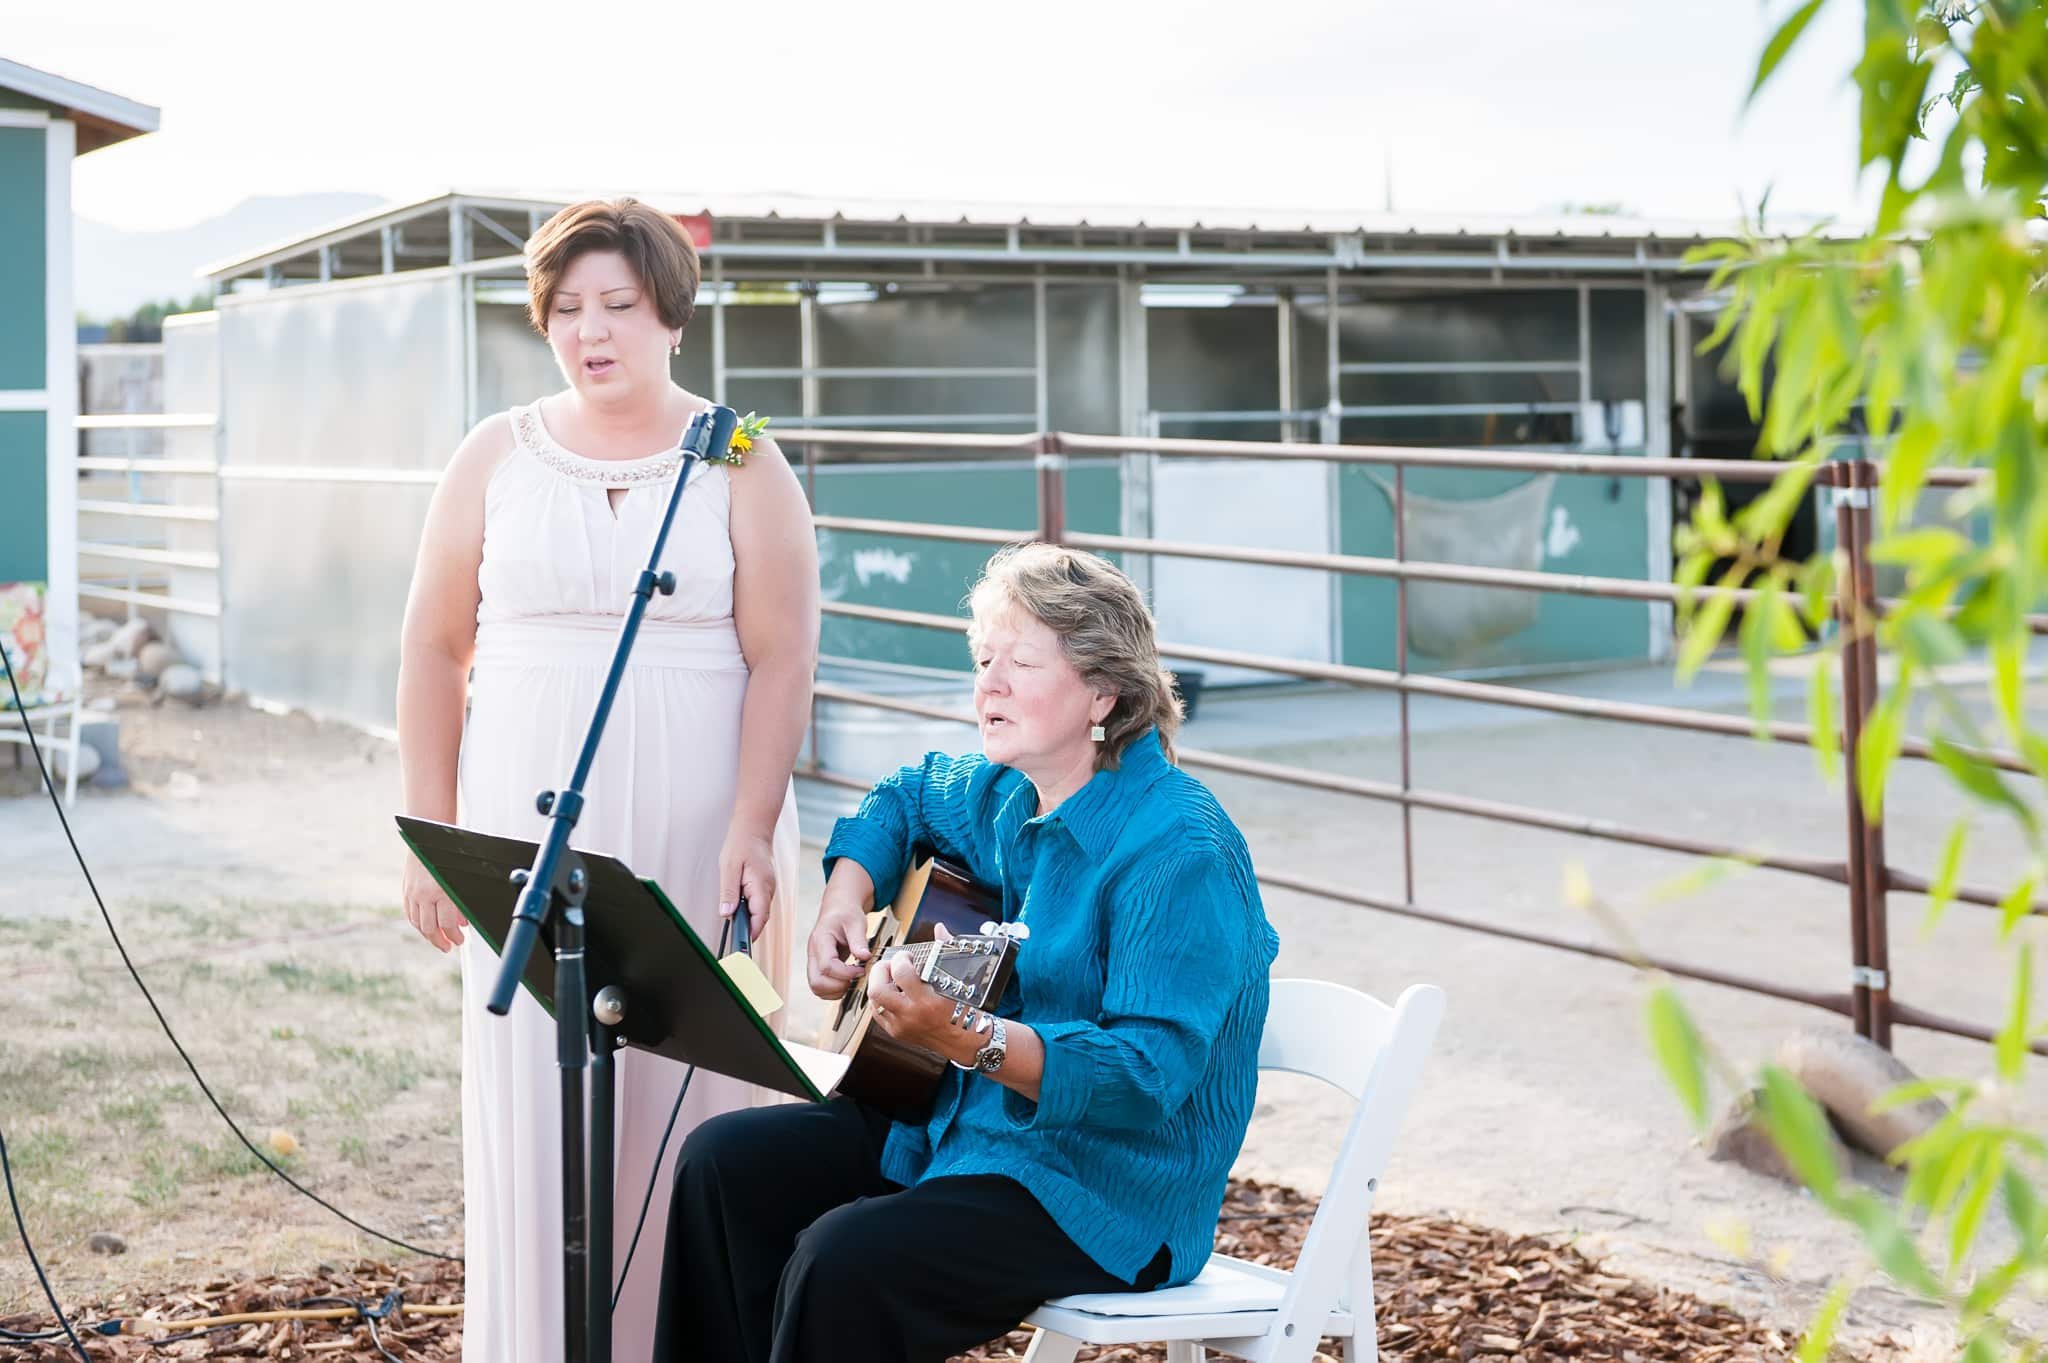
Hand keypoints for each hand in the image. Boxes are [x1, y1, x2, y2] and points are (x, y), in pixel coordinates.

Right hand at [401, 851, 464, 952]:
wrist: (426, 838)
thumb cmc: (448, 857)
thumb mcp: (461, 879)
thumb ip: (462, 903)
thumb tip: (463, 924)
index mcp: (442, 891)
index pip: (447, 924)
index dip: (454, 936)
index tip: (460, 941)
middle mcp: (424, 894)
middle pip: (430, 928)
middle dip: (441, 940)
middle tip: (449, 946)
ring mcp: (412, 893)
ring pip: (418, 924)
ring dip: (428, 935)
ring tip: (439, 940)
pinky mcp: (405, 891)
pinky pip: (410, 914)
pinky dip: (418, 924)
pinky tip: (426, 928)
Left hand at [717, 825, 776, 941]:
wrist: (754, 828)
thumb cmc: (741, 844)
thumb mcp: (728, 868)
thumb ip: (728, 892)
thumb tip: (726, 913)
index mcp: (761, 886)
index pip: (760, 917)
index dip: (751, 933)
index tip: (741, 944)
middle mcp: (768, 890)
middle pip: (760, 918)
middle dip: (748, 928)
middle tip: (733, 938)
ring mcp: (768, 888)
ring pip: (759, 911)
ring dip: (748, 918)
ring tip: (733, 921)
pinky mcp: (764, 886)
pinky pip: (758, 903)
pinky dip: (749, 909)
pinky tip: (738, 907)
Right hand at [806, 901, 872, 1000]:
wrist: (838, 909)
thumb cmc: (846, 913)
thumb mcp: (856, 922)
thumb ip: (859, 940)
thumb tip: (865, 957)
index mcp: (821, 941)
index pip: (827, 966)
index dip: (846, 973)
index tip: (861, 970)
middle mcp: (813, 954)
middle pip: (816, 982)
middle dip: (839, 986)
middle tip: (856, 978)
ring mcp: (814, 962)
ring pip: (816, 988)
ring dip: (835, 991)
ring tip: (852, 981)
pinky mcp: (818, 967)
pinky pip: (820, 987)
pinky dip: (833, 990)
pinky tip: (847, 981)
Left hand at [869, 927, 976, 1064]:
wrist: (964, 1042)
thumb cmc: (964, 1011)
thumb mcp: (959, 980)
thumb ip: (947, 951)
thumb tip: (939, 929)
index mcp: (928, 1001)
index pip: (902, 974)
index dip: (901, 958)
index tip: (907, 956)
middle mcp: (911, 1015)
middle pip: (878, 990)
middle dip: (880, 970)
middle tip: (891, 965)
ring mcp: (901, 1026)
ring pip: (873, 1002)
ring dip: (878, 984)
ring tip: (890, 977)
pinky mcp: (896, 1033)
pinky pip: (877, 1013)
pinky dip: (880, 999)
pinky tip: (892, 992)